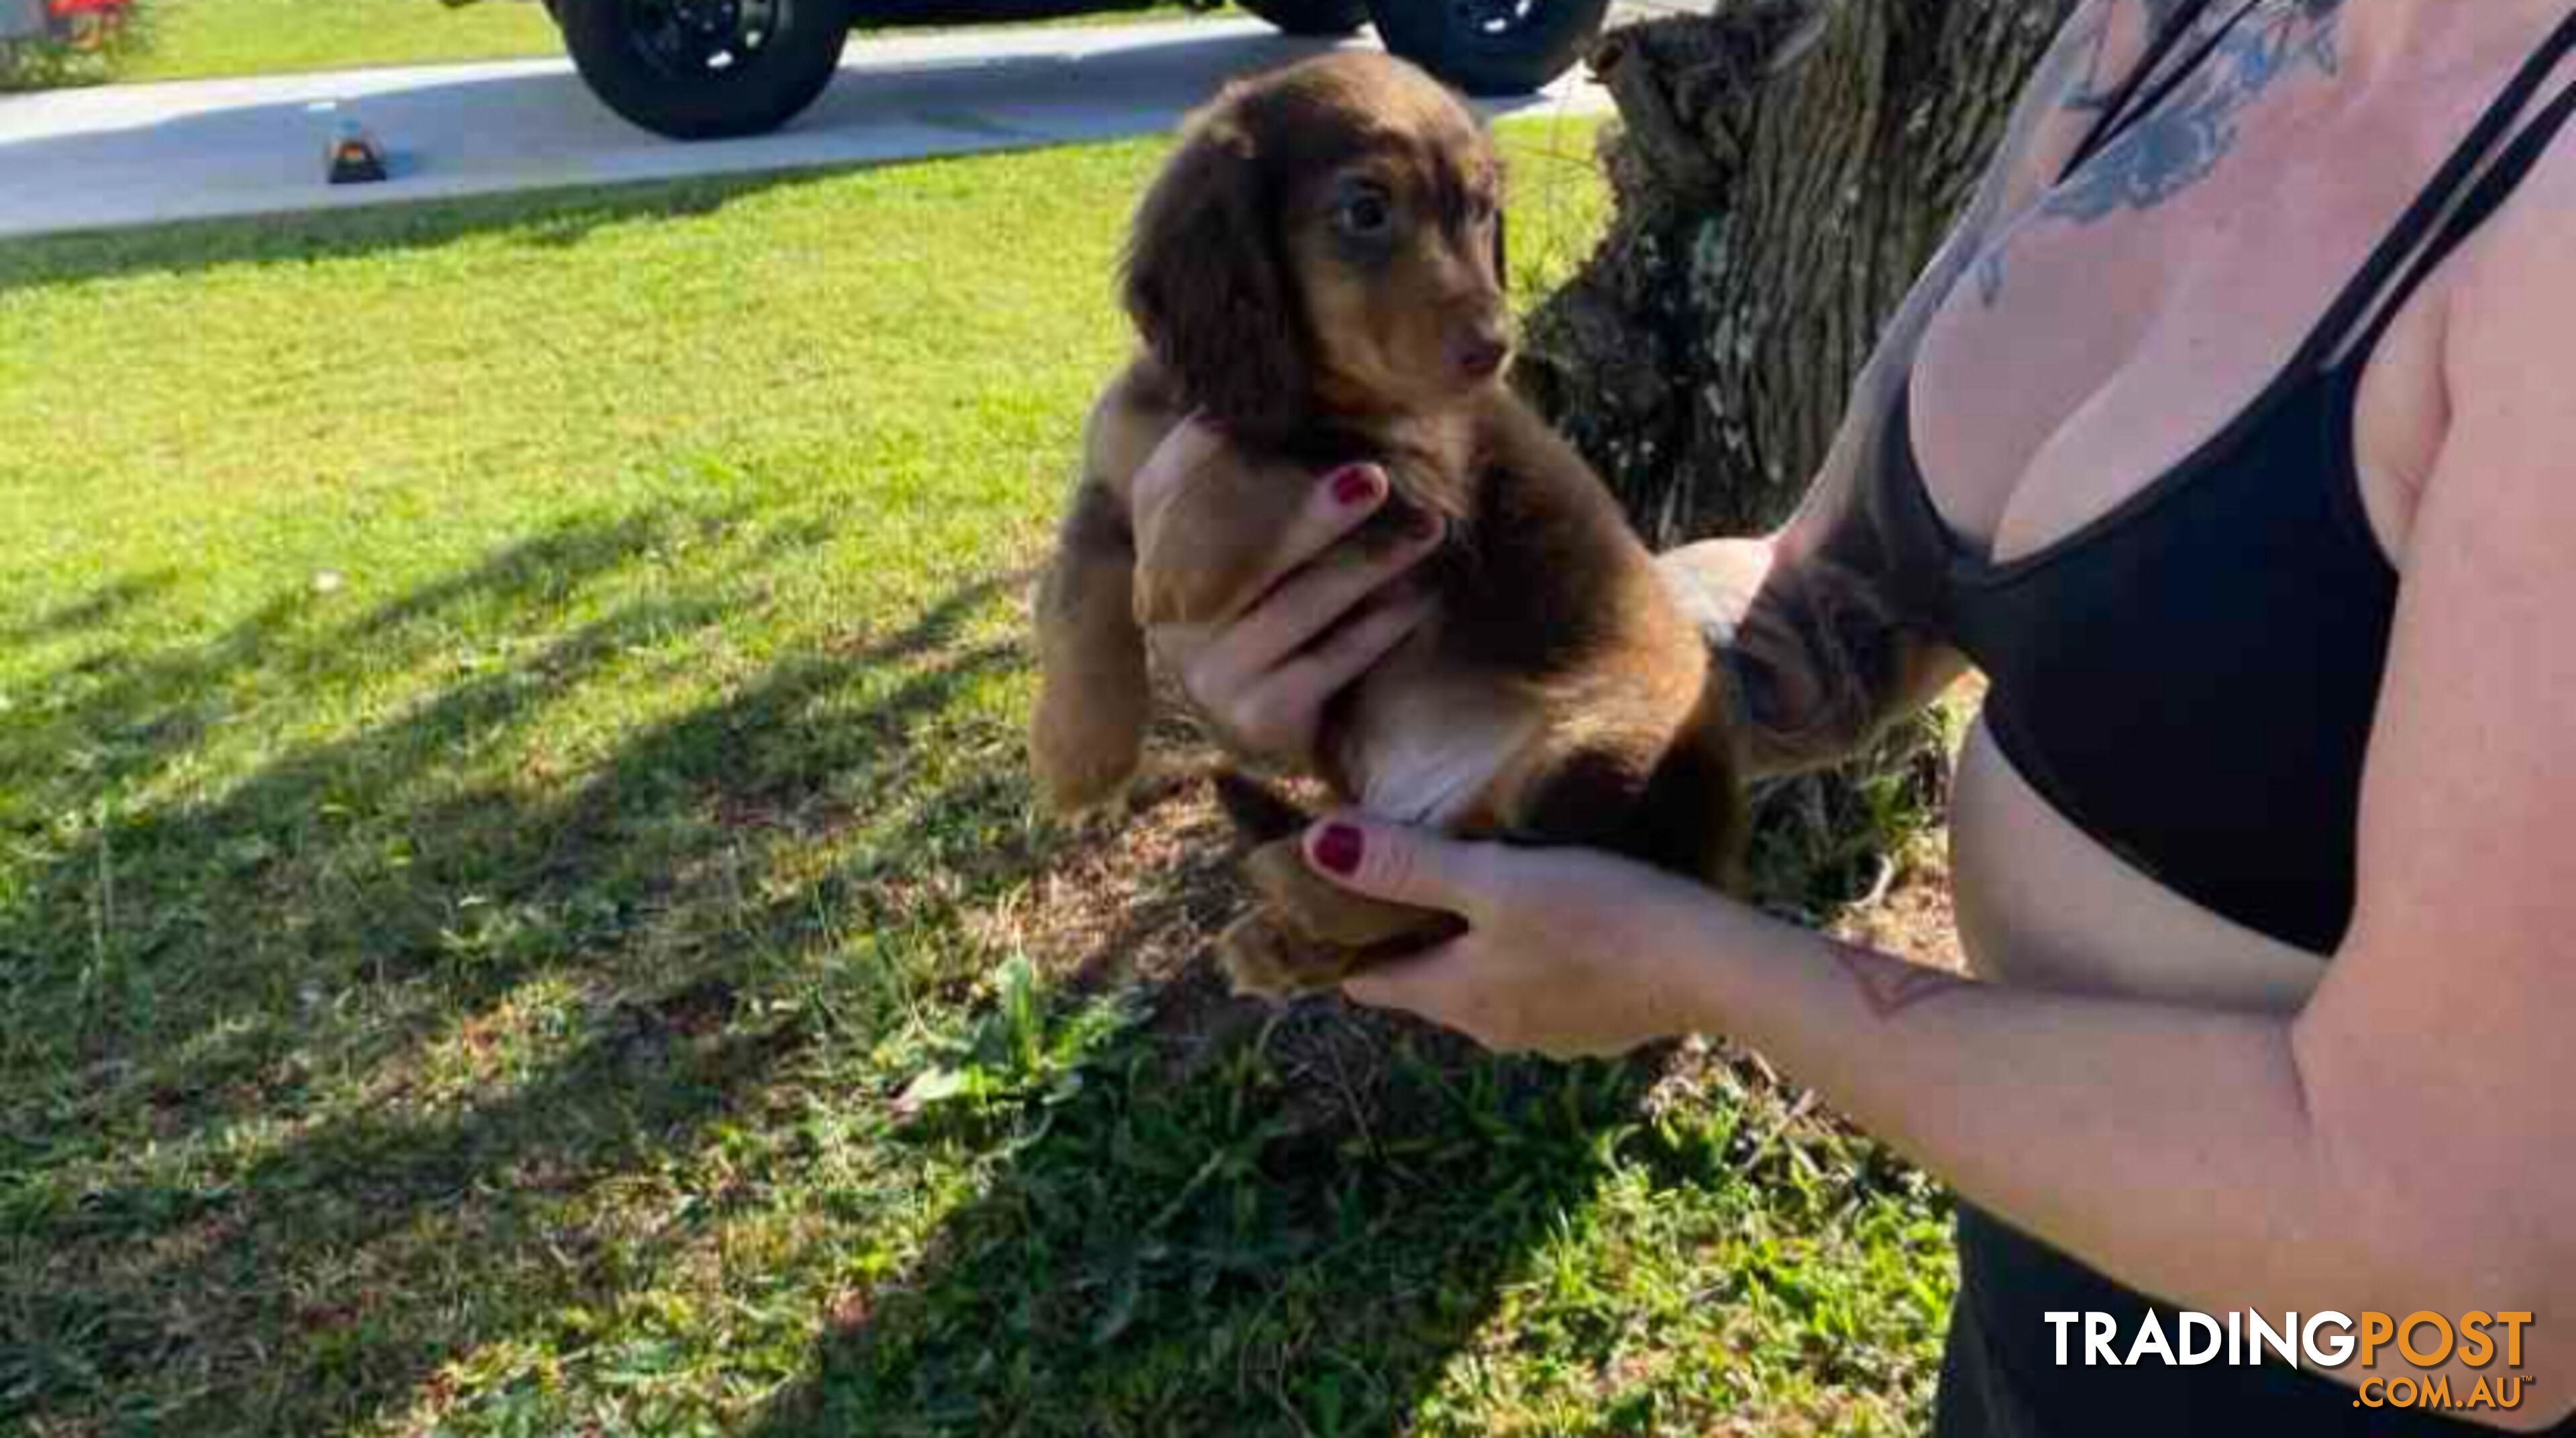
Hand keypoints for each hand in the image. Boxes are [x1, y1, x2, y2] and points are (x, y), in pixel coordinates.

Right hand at [1133, 419, 1441, 769]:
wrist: (1324, 722)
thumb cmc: (1297, 603)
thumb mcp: (1268, 531)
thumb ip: (1247, 464)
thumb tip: (1246, 389)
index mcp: (1162, 560)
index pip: (1164, 491)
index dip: (1206, 450)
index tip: (1262, 416)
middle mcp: (1170, 619)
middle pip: (1240, 551)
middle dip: (1312, 513)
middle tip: (1374, 479)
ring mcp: (1209, 675)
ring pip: (1293, 606)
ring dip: (1368, 564)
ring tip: (1427, 531)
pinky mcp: (1257, 718)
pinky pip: (1327, 662)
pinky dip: (1377, 626)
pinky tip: (1420, 597)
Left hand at [1302, 814, 1716, 1058]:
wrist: (1713, 966)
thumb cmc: (1599, 915)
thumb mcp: (1493, 878)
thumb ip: (1405, 865)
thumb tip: (1314, 848)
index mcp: (1454, 995)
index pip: (1368, 980)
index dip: (1345, 939)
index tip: (1336, 895)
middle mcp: (1491, 1029)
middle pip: (1425, 981)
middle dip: (1410, 936)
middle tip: (1405, 872)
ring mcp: (1547, 1034)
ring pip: (1483, 985)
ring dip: (1473, 946)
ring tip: (1479, 886)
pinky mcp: (1596, 1025)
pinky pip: (1539, 989)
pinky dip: (1529, 958)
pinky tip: (1555, 919)